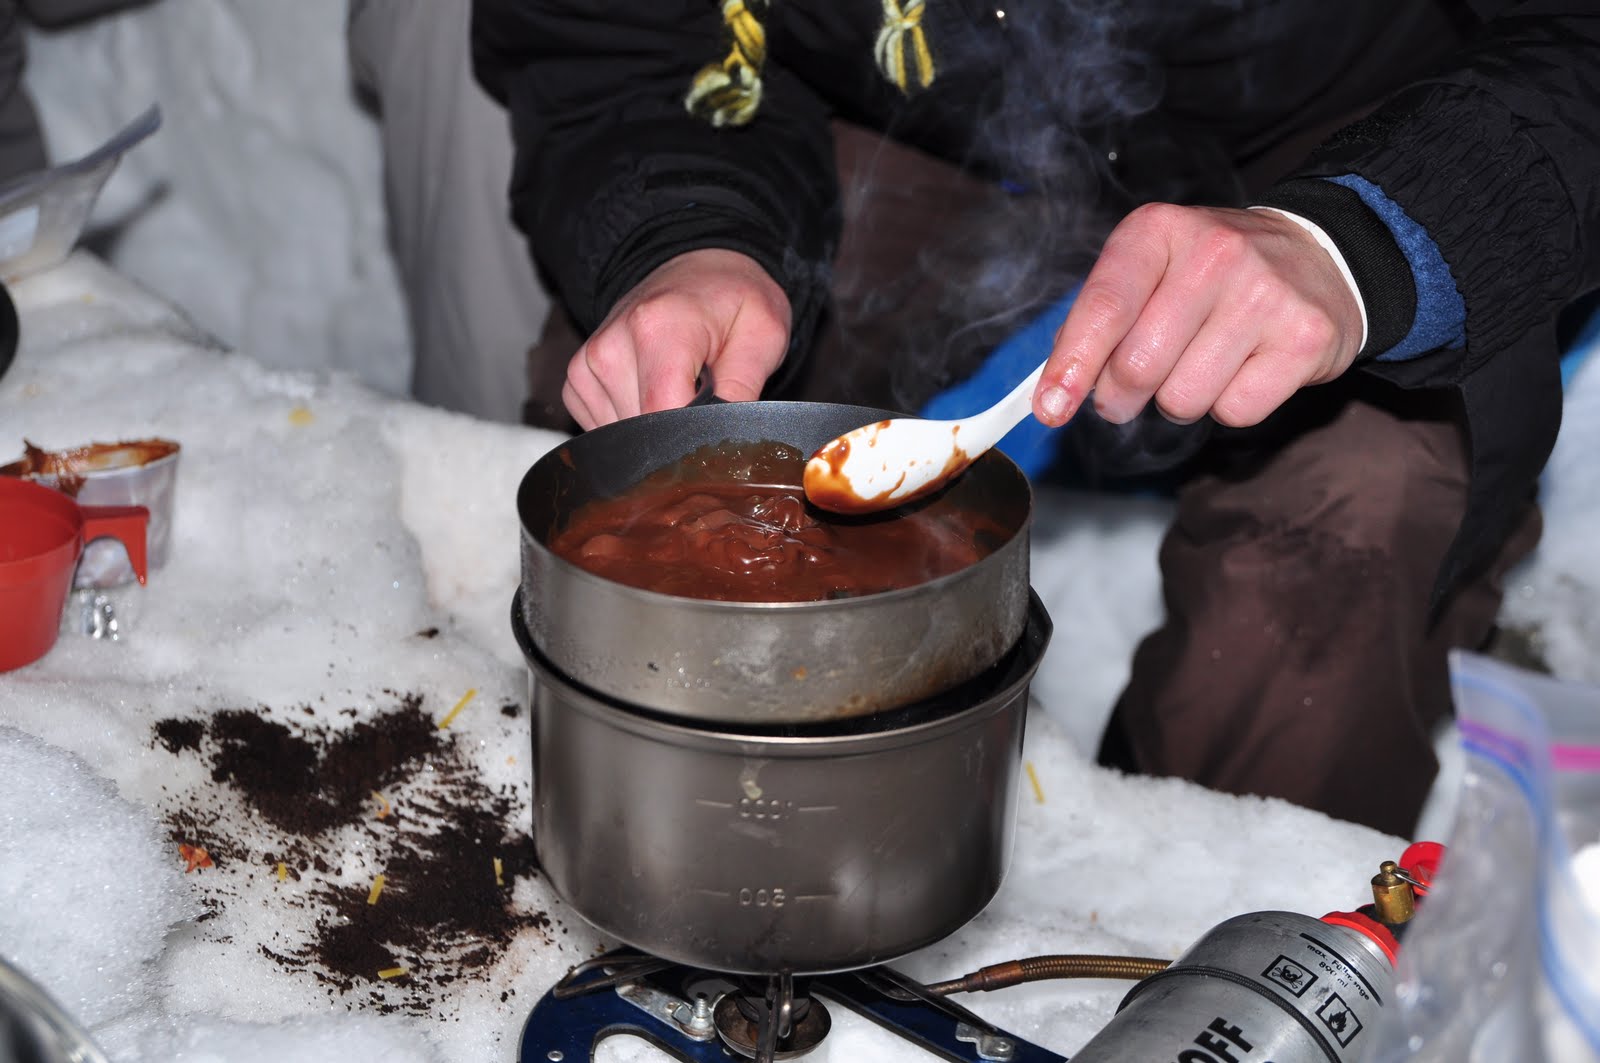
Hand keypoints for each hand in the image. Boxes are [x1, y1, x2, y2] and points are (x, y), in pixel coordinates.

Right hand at [563, 248, 791, 428]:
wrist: (699, 271)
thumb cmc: (733, 300)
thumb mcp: (763, 334)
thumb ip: (744, 389)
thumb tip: (725, 442)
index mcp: (658, 328)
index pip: (664, 415)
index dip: (694, 434)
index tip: (717, 422)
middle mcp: (612, 346)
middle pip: (643, 431)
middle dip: (678, 430)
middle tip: (706, 394)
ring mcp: (589, 362)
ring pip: (623, 435)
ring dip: (656, 425)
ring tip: (681, 385)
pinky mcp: (579, 377)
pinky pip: (604, 425)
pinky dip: (632, 420)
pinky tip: (655, 391)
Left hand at [1032, 203, 1364, 429]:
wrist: (1318, 255)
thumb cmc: (1209, 275)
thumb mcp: (1147, 271)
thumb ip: (1095, 321)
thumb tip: (1053, 390)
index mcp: (1158, 230)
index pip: (1104, 307)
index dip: (1071, 366)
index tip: (1049, 410)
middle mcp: (1214, 253)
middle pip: (1137, 367)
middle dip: (1121, 396)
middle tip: (1131, 388)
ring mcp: (1265, 294)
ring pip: (1182, 399)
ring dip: (1177, 400)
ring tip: (1200, 363)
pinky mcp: (1305, 338)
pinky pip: (1234, 412)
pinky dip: (1228, 406)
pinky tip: (1243, 367)